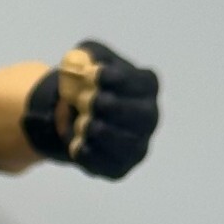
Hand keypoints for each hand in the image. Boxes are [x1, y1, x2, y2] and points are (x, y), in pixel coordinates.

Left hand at [23, 40, 159, 177]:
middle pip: (141, 115)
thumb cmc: (87, 81)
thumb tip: (83, 65)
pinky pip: (109, 165)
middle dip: (112, 107)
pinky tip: (77, 144)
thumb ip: (86, 55)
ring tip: (81, 124)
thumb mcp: (86, 57)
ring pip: (127, 144)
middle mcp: (149, 117)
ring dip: (101, 132)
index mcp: (146, 86)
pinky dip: (90, 155)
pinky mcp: (121, 167)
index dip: (118, 79)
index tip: (91, 74)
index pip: (142, 83)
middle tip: (87, 101)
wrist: (74, 114)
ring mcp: (138, 144)